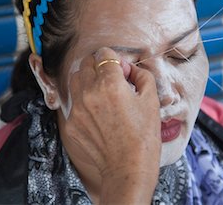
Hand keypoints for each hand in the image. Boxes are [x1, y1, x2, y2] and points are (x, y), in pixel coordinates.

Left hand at [65, 47, 160, 202]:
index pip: (104, 54)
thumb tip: (128, 68)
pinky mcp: (70, 124)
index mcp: (110, 84)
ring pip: (75, 80)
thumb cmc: (144, 136)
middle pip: (86, 63)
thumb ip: (140, 75)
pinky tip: (98, 116)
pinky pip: (73, 103)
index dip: (114, 59)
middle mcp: (89, 93)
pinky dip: (84, 103)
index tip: (120, 69)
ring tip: (102, 95)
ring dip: (87, 80)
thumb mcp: (151, 100)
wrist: (128, 169)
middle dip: (98, 66)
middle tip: (111, 80)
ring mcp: (77, 109)